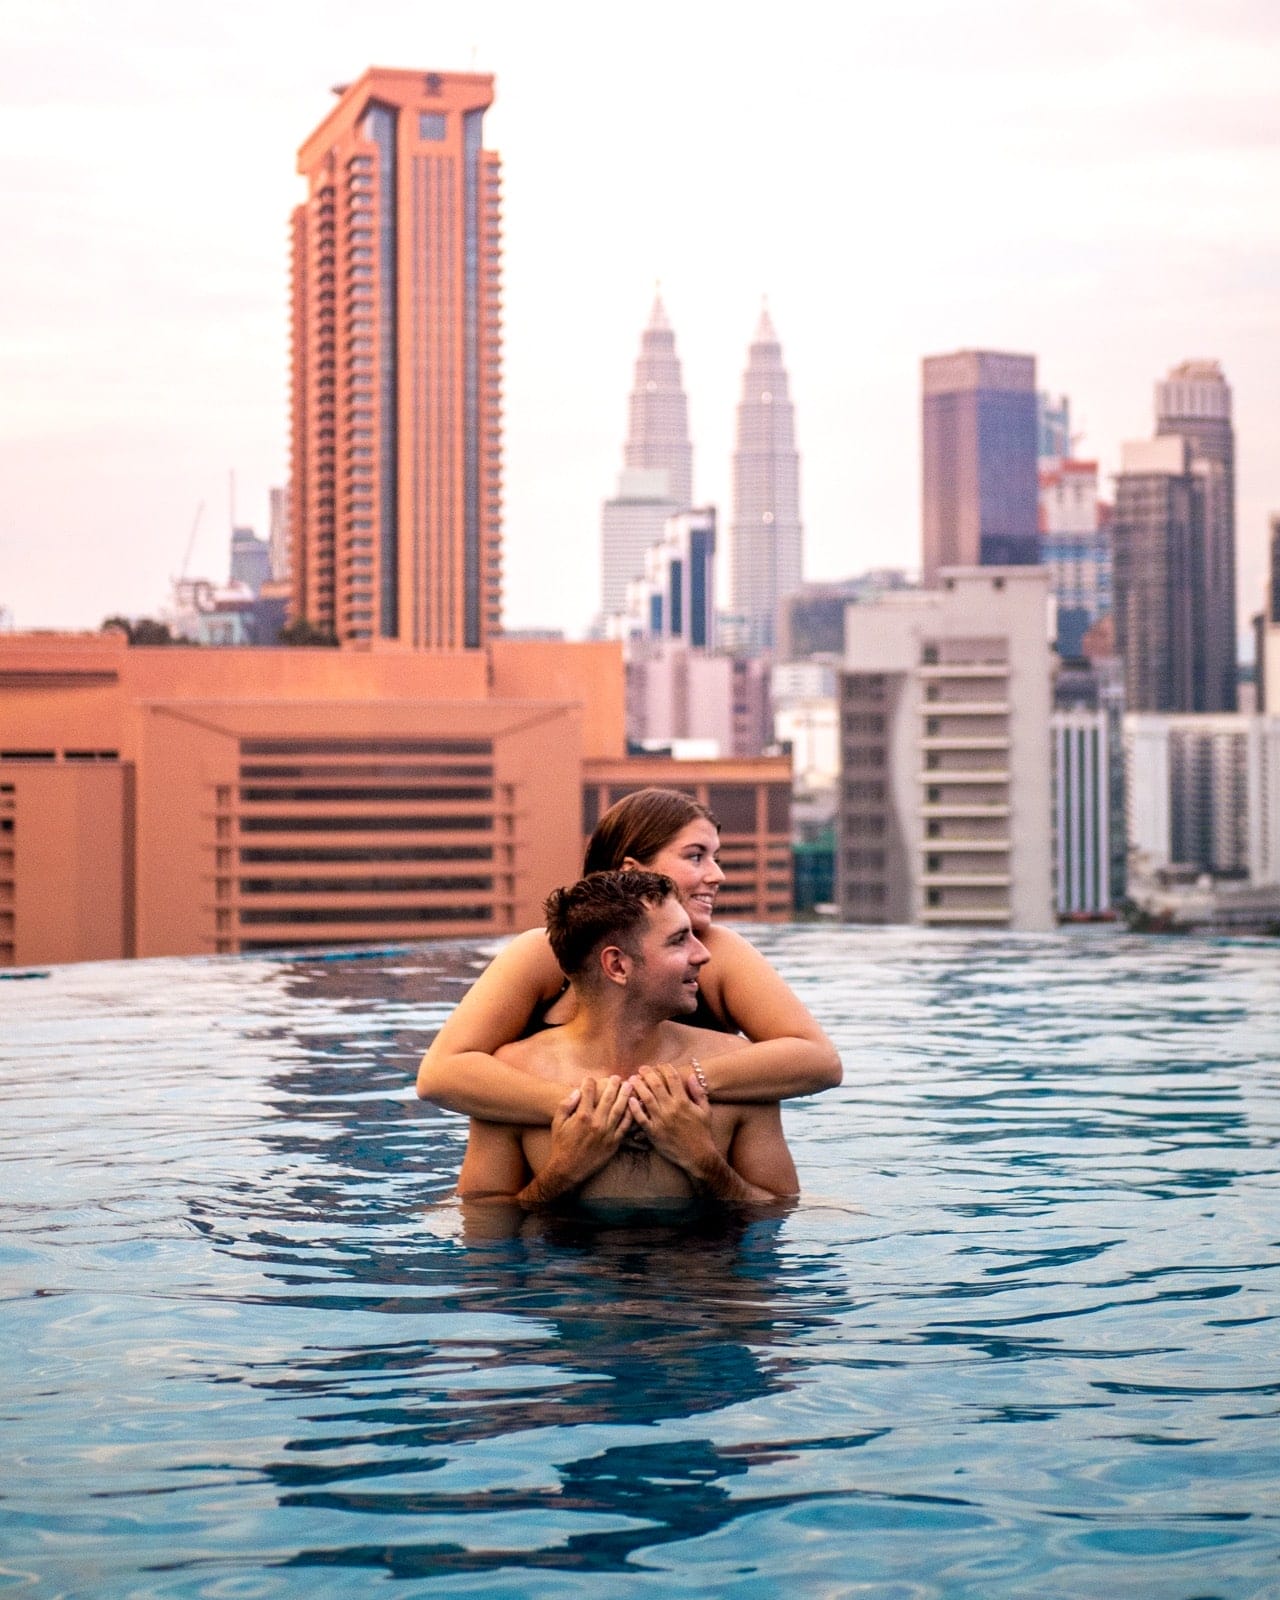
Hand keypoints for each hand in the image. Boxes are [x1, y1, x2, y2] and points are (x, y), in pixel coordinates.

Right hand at [540, 1076, 631, 1190]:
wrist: (567, 1170)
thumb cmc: (561, 1145)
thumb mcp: (558, 1123)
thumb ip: (565, 1105)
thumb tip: (577, 1091)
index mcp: (582, 1116)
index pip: (588, 1092)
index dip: (589, 1082)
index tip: (591, 1078)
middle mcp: (596, 1123)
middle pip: (608, 1097)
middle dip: (613, 1085)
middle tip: (617, 1077)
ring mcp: (607, 1133)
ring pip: (620, 1109)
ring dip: (625, 1095)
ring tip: (629, 1086)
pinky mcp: (614, 1143)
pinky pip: (625, 1126)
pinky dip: (630, 1114)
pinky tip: (633, 1106)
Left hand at [627, 1063, 716, 1176]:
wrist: (698, 1155)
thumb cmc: (703, 1132)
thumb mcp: (705, 1110)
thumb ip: (698, 1092)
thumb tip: (692, 1076)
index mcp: (684, 1101)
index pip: (672, 1078)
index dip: (665, 1068)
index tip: (659, 1065)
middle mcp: (671, 1108)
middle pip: (656, 1085)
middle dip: (648, 1073)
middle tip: (641, 1068)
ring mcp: (661, 1120)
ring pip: (646, 1098)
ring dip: (638, 1087)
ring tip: (632, 1079)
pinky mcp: (654, 1132)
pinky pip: (641, 1118)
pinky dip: (634, 1109)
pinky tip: (629, 1100)